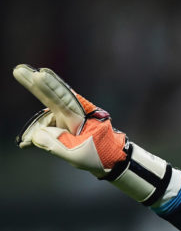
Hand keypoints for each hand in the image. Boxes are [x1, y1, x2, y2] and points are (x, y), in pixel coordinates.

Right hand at [14, 64, 174, 205]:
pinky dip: (37, 136)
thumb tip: (36, 135)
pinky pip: (46, 129)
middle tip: (19, 70)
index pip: (63, 99)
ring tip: (26, 136)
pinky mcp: (64, 127)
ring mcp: (68, 119)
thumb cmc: (100, 155)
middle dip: (36, 85)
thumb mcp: (78, 154)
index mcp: (81, 116)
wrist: (111, 160)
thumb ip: (56, 144)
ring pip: (45, 118)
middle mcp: (73, 113)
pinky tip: (25, 144)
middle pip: (51, 97)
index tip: (40, 74)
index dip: (50, 87)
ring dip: (35, 127)